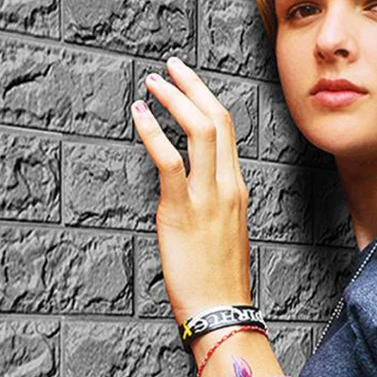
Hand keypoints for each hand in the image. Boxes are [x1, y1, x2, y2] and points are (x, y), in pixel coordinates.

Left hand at [132, 56, 252, 326]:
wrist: (221, 311)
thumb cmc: (218, 279)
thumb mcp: (225, 233)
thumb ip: (215, 205)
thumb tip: (196, 190)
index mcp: (237, 189)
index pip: (227, 131)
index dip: (206, 100)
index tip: (188, 83)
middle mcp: (227, 186)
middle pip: (217, 119)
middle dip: (193, 85)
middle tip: (170, 66)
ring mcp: (207, 197)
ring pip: (198, 130)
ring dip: (174, 99)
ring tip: (151, 83)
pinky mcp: (180, 211)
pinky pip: (168, 161)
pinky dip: (152, 132)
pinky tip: (138, 114)